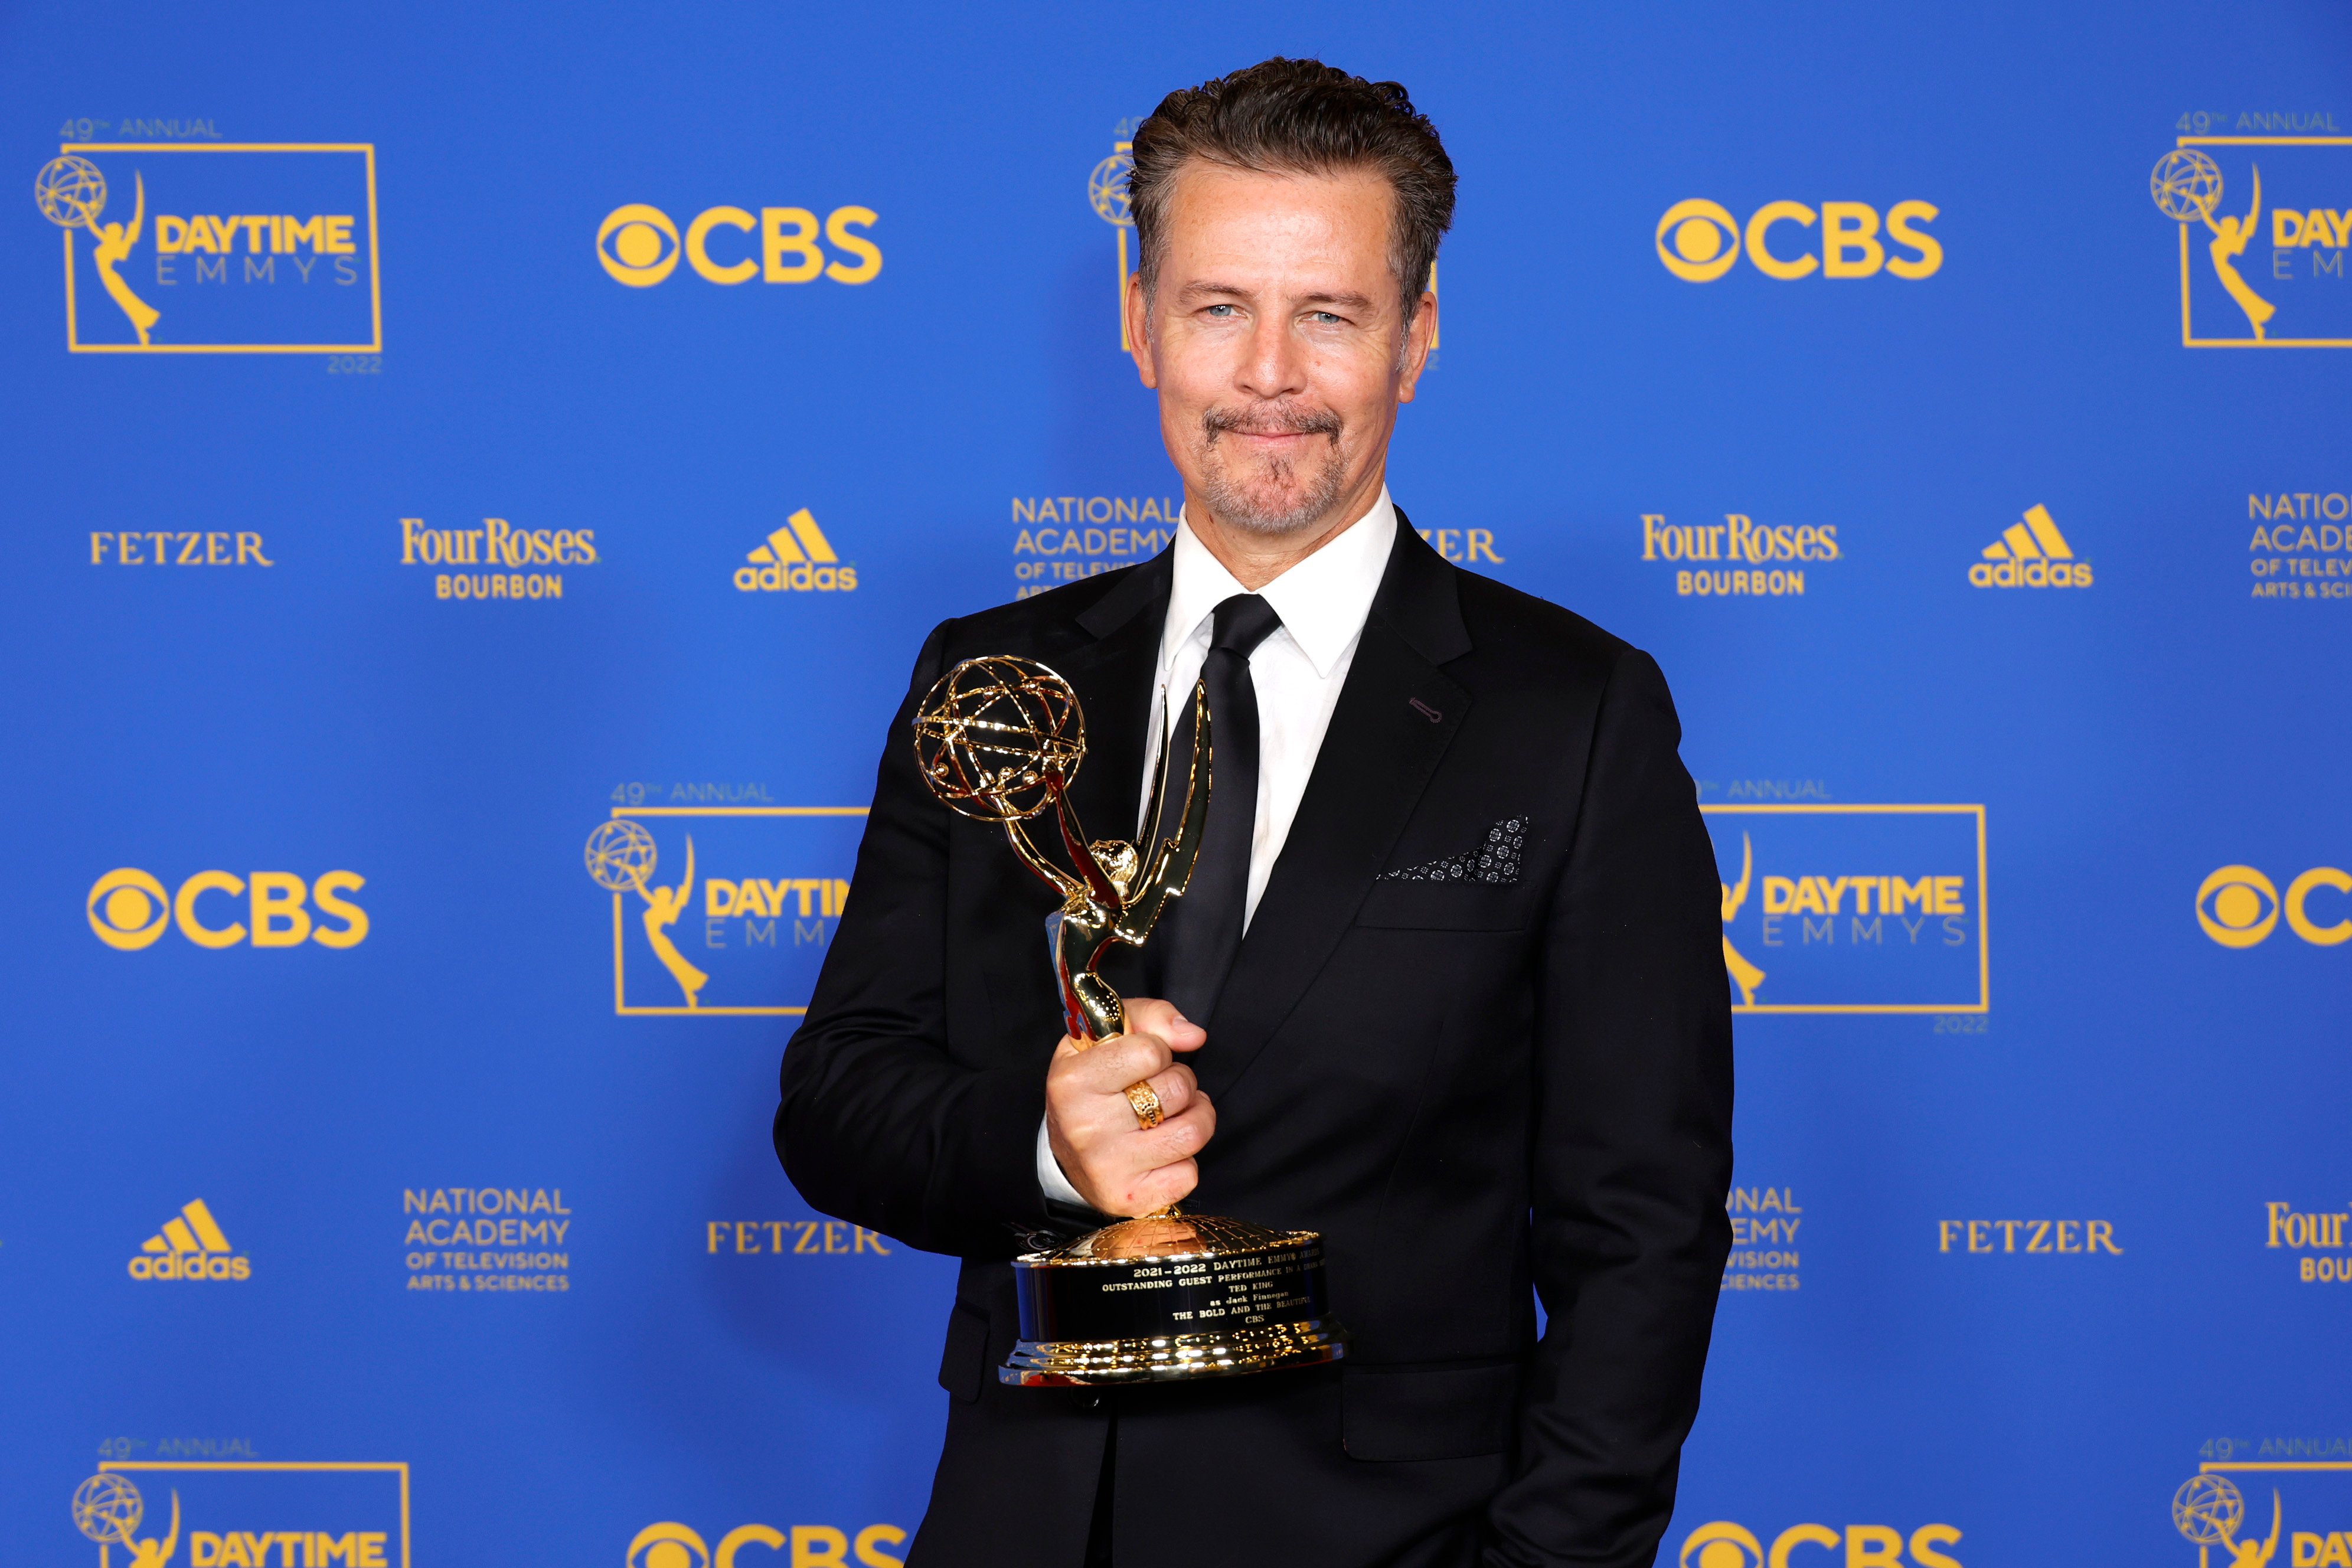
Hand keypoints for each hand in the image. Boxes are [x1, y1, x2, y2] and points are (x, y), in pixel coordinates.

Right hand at [1045, 996, 1213, 1216]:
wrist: (1068, 1155)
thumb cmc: (1094, 1085)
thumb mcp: (1108, 1038)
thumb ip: (1152, 1018)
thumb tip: (1194, 1036)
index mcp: (1072, 1080)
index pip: (1151, 1051)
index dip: (1159, 1051)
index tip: (1146, 1061)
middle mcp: (1085, 1126)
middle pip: (1177, 1090)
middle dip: (1182, 1083)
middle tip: (1162, 1089)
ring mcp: (1106, 1167)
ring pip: (1192, 1133)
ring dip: (1195, 1118)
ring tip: (1175, 1115)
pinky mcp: (1128, 1200)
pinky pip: (1189, 1174)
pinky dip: (1185, 1161)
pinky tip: (1164, 1152)